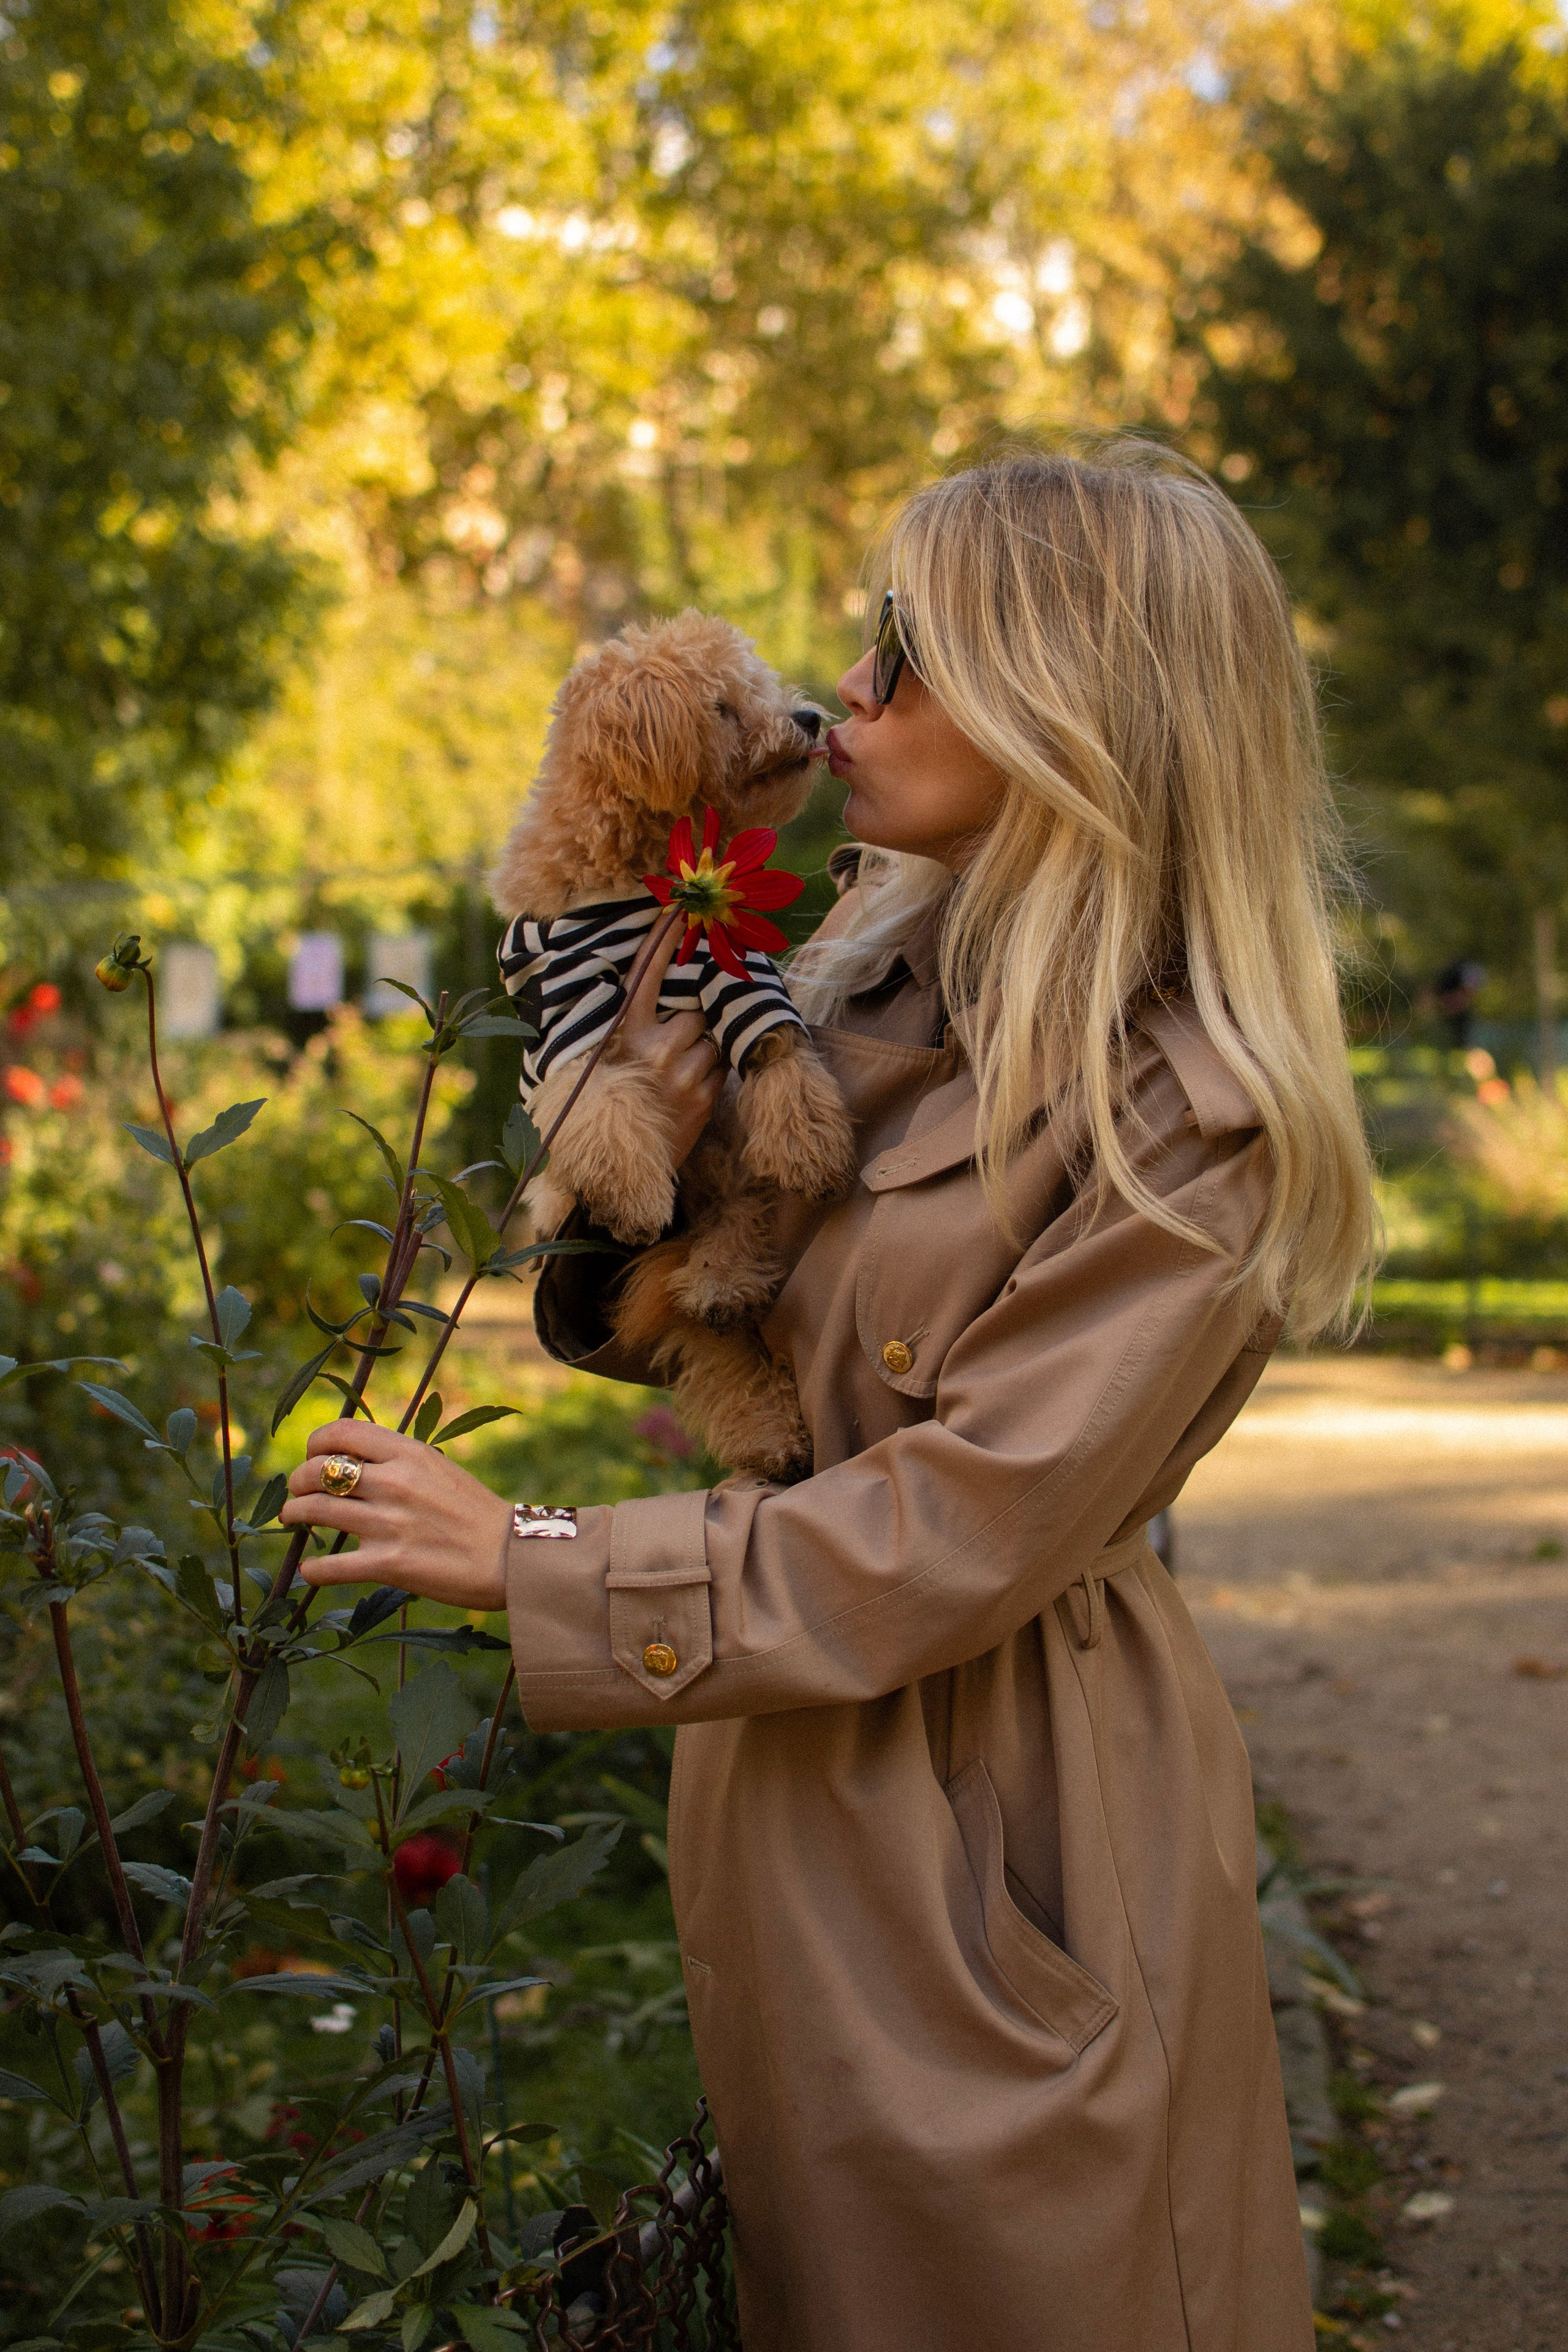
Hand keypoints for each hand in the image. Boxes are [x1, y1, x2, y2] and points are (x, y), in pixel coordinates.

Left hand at [281, 1420, 513, 1609]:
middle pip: (317, 1471)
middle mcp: (394, 1482)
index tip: (312, 1456)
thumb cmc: (474, 1512)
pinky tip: (312, 1570)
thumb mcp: (438, 1468)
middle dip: (298, 1482)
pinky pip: (328, 1566)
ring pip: (313, 1511)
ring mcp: (388, 1523)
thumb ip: (397, 1460)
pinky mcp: (387, 1564)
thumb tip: (351, 1459)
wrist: (509, 1557)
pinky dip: (312, 1569)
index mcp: (408, 1453)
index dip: (315, 1443)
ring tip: (293, 1520)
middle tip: (298, 1493)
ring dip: (294, 1516)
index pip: (340, 1432)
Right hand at [614, 915, 723, 1167]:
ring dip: (706, 1050)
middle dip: (693, 1025)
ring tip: (683, 1072)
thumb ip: (632, 1032)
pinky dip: (715, 1070)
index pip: (645, 978)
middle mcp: (654, 1050)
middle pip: (694, 1013)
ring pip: (712, 1038)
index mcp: (625, 1037)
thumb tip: (664, 1005)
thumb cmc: (618, 1108)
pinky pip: (723, 1065)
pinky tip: (695, 1085)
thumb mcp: (610, 1065)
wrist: (626, 1167)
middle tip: (679, 1046)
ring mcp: (683, 1075)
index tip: (677, 914)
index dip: (661, 944)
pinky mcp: (704, 1099)